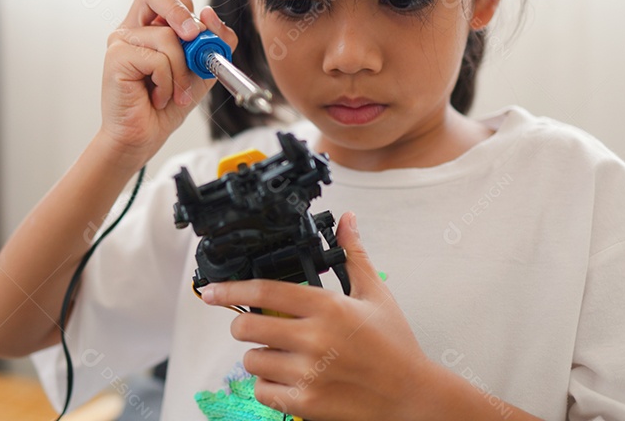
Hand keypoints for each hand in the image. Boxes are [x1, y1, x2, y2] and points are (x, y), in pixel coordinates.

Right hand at [98, 0, 237, 165]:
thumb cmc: (167, 105)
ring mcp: (121, 41)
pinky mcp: (116, 57)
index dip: (189, 6)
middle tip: (193, 37)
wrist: (144, 137)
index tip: (204, 31)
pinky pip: (156, 60)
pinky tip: (158, 97)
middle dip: (180, 11)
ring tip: (175, 93)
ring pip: (166, 36)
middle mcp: (133, 28)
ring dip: (181, 71)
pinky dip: (167, 82)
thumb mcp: (201, 69)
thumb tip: (210, 15)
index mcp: (152, 26)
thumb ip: (213, 42)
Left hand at [198, 212, 437, 420]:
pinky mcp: (306, 403)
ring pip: (251, 360)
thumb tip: (348, 221)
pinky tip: (287, 377)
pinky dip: (267, 385)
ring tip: (283, 354)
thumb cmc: (395, 346)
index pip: (264, 291)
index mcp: (328, 307)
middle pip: (246, 327)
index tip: (211, 291)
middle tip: (257, 326)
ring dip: (260, 356)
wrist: (413, 397)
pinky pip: (262, 391)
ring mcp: (308, 373)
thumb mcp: (376, 294)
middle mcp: (314, 338)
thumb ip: (353, 255)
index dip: (230, 290)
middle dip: (244, 325)